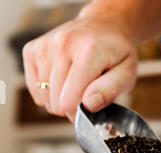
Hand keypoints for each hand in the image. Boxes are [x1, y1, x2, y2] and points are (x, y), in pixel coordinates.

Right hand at [22, 8, 137, 121]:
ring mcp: (44, 47)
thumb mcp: (126, 74)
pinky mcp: (32, 50)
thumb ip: (109, 91)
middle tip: (84, 95)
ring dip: (58, 99)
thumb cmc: (116, 54)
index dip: (79, 114)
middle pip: (55, 102)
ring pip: (44, 97)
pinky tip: (61, 82)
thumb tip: (88, 105)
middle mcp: (61, 45)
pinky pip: (34, 87)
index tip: (89, 108)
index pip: (68, 102)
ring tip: (74, 86)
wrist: (102, 26)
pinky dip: (46, 91)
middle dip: (70, 107)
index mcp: (87, 52)